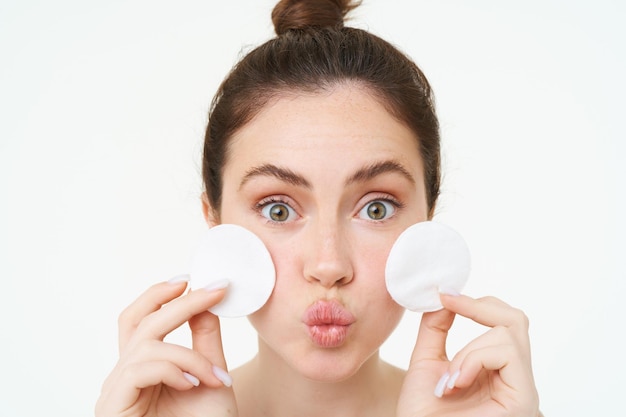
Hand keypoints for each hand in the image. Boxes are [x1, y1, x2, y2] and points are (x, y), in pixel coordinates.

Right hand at [95, 278, 237, 416]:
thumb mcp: (211, 375)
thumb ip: (204, 340)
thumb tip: (205, 301)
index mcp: (143, 368)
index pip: (141, 321)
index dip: (161, 296)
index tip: (193, 279)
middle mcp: (124, 377)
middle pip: (140, 323)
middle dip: (179, 303)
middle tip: (214, 291)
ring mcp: (115, 391)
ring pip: (145, 345)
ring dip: (188, 355)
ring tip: (215, 376)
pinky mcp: (113, 406)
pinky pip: (140, 369)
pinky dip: (172, 370)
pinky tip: (194, 384)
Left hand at [396, 294, 539, 416]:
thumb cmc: (423, 412)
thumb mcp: (427, 361)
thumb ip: (437, 328)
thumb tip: (446, 295)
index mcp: (495, 370)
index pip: (502, 322)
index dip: (475, 302)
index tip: (443, 294)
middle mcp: (514, 379)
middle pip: (516, 320)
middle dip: (480, 305)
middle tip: (449, 302)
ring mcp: (522, 390)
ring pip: (509, 333)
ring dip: (468, 349)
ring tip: (449, 380)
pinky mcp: (524, 399)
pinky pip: (507, 352)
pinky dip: (474, 359)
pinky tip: (455, 384)